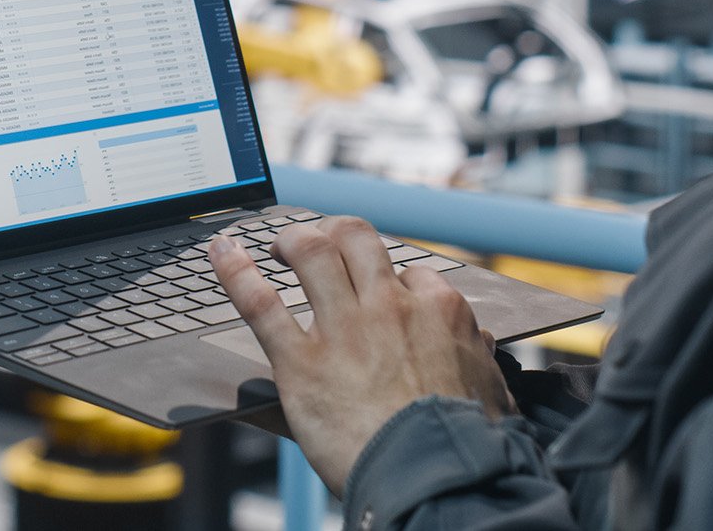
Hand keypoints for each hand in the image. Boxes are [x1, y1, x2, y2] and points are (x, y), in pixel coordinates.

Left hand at [209, 217, 513, 495]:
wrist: (438, 479)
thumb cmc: (468, 446)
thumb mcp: (490, 390)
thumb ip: (477, 357)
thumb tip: (476, 342)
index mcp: (438, 312)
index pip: (410, 273)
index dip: (391, 279)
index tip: (379, 290)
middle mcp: (389, 307)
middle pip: (356, 239)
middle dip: (335, 233)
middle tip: (320, 243)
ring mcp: (344, 329)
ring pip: (311, 253)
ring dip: (291, 240)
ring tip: (279, 245)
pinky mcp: (302, 362)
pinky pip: (261, 303)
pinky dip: (234, 272)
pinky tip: (221, 253)